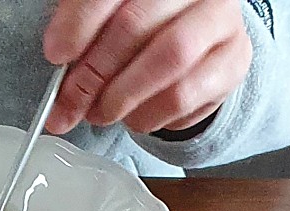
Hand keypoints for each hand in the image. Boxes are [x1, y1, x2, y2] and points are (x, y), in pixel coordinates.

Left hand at [43, 0, 252, 136]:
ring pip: (167, 64)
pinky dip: (149, 115)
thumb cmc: (146, 24)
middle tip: (72, 100)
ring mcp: (221, 21)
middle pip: (136, 26)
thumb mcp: (110, 14)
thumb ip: (84, 26)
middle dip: (94, 73)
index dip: (80, 23)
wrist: (200, 41)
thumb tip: (58, 56)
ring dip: (123, 98)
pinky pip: (185, 97)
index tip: (56, 54)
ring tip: (100, 112)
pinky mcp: (233, 61)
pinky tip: (134, 116)